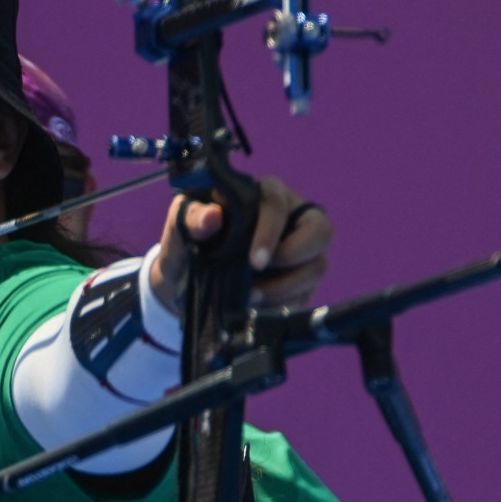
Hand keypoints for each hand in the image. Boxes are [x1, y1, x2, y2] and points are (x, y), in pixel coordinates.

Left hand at [150, 175, 332, 313]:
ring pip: (317, 266)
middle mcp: (290, 218)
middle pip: (320, 231)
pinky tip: (258, 307)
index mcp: (262, 194)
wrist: (186, 279)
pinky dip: (283, 304)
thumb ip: (192, 218)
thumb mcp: (180, 227)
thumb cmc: (187, 242)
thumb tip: (212, 216)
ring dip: (285, 289)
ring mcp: (300, 250)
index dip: (271, 232)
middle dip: (294, 258)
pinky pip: (307, 293)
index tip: (255, 262)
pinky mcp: (301, 279)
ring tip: (251, 298)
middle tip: (259, 280)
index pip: (277, 203)